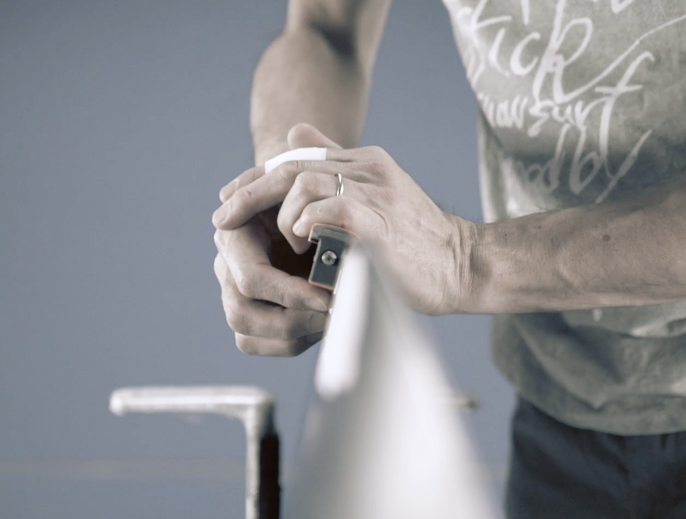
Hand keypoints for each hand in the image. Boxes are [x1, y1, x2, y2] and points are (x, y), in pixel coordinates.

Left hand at [213, 124, 475, 314]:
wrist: (465, 266)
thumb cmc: (416, 242)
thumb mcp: (376, 196)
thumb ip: (336, 166)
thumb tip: (292, 134)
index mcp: (365, 162)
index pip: (296, 157)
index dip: (256, 177)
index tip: (229, 197)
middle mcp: (369, 169)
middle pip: (291, 167)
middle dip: (249, 194)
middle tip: (221, 218)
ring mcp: (376, 194)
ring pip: (303, 184)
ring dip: (283, 217)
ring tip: (289, 244)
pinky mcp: (379, 225)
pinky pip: (327, 210)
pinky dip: (305, 226)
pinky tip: (303, 243)